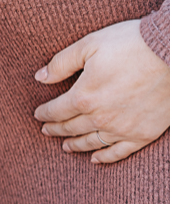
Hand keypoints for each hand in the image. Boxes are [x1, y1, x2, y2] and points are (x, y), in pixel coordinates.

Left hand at [34, 18, 169, 163]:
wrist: (170, 54)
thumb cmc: (129, 44)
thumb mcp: (89, 45)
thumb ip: (61, 63)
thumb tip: (40, 77)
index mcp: (84, 96)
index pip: (57, 110)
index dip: (45, 113)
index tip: (38, 115)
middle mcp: (101, 117)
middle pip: (71, 128)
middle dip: (56, 129)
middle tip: (46, 131)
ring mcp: (123, 128)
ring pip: (92, 142)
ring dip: (76, 145)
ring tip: (65, 146)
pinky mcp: (143, 134)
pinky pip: (120, 152)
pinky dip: (105, 157)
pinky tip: (96, 159)